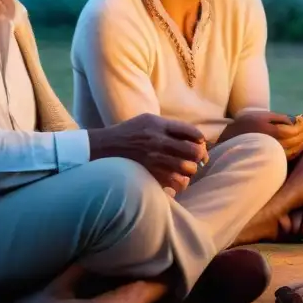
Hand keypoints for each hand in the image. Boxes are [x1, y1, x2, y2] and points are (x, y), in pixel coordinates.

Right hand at [89, 113, 207, 196]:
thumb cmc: (129, 132)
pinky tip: (177, 180)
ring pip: (187, 168)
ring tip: (186, 169)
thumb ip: (170, 126)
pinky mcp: (149, 174)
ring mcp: (153, 159)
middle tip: (196, 159)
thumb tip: (195, 137)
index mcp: (159, 126)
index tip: (199, 144)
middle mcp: (158, 141)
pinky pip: (175, 182)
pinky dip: (180, 182)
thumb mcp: (148, 120)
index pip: (192, 132)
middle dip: (199, 156)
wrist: (102, 147)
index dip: (200, 140)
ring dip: (190, 170)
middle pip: (194, 151)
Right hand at [223, 111, 302, 158]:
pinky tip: (297, 145)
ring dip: (301, 143)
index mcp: (269, 131)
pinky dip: (295, 151)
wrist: (228, 144)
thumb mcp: (261, 116)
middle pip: (295, 141)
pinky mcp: (270, 162)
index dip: (302, 127)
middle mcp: (272, 145)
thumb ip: (279, 118)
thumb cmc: (245, 126)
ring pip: (293, 151)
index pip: (292, 130)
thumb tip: (295, 122)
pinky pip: (288, 157)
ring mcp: (271, 155)